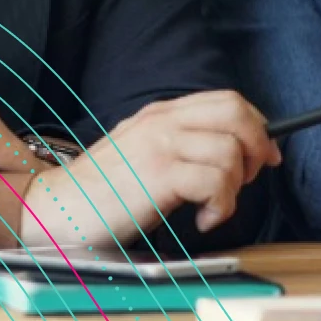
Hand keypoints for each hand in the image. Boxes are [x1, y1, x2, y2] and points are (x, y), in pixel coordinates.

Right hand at [19, 90, 281, 248]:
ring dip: (235, 186)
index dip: (257, 125)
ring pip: (231, 150)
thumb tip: (233, 152)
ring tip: (213, 207)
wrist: (54, 209)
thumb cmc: (101, 191)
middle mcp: (163, 121)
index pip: (228, 100)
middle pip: (237, 113)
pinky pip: (216, 181)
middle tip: (249, 180)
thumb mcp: (142, 152)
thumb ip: (180, 143)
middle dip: (258, 147)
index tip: (266, 155)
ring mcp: (160, 146)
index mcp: (162, 113)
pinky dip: (222, 206)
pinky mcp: (157, 176)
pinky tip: (203, 219)